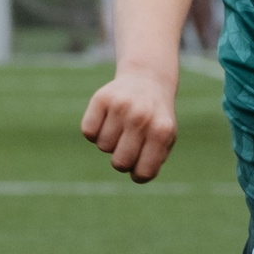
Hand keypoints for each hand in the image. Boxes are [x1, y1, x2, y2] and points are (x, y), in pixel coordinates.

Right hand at [80, 67, 177, 182]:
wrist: (147, 79)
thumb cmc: (155, 118)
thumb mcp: (164, 139)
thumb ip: (154, 160)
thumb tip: (136, 173)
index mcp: (161, 132)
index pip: (144, 173)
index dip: (138, 174)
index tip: (140, 163)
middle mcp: (141, 118)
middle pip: (120, 163)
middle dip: (122, 160)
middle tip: (129, 145)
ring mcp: (121, 106)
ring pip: (103, 147)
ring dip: (110, 142)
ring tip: (120, 126)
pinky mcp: (101, 98)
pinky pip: (88, 132)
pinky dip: (94, 132)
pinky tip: (107, 120)